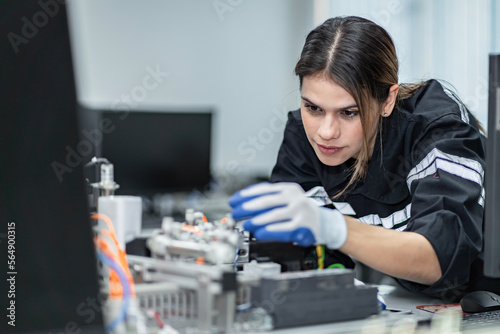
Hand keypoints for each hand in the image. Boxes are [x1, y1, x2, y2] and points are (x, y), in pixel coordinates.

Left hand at [229, 182, 346, 247]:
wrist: (325, 223)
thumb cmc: (301, 211)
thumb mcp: (288, 199)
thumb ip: (270, 199)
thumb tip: (245, 205)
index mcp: (288, 188)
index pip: (263, 189)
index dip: (246, 195)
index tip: (234, 201)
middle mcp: (294, 197)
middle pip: (267, 201)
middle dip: (248, 207)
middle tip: (236, 213)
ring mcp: (299, 211)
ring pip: (274, 214)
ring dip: (256, 220)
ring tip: (246, 225)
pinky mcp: (302, 225)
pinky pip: (283, 228)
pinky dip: (269, 231)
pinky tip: (259, 233)